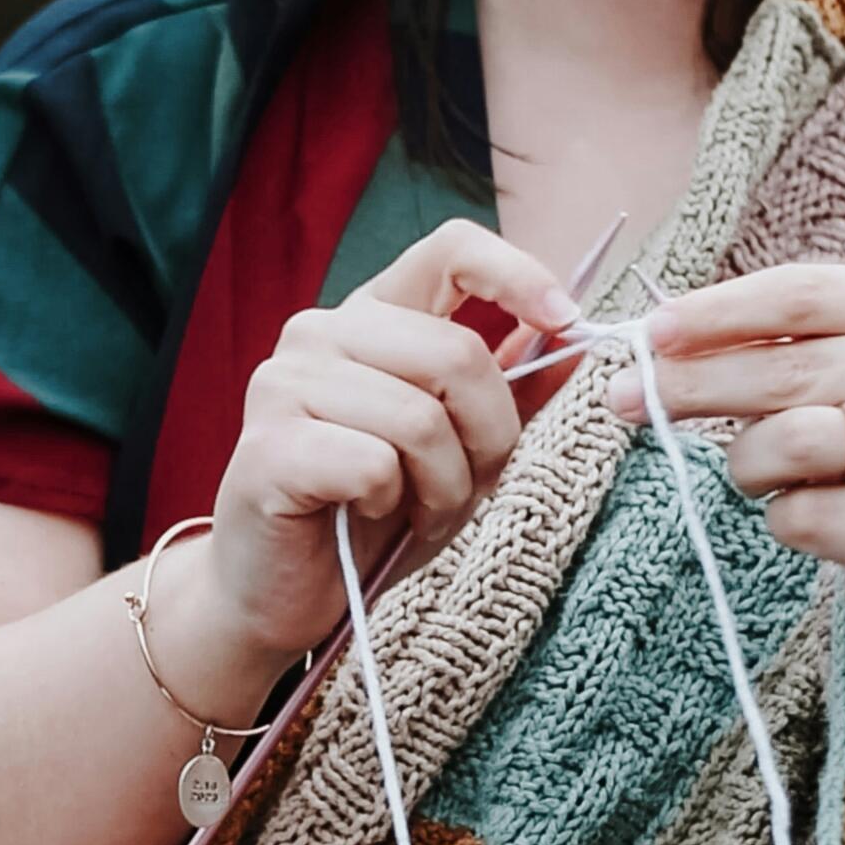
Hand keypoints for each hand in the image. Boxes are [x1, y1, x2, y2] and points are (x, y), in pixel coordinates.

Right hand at [205, 220, 576, 661]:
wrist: (281, 593)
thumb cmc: (368, 517)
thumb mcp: (460, 452)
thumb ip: (508, 394)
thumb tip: (575, 340)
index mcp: (370, 317)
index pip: (450, 250)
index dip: (518, 276)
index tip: (567, 323)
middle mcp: (320, 333)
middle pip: (456, 355)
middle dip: (488, 438)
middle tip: (463, 488)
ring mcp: (285, 384)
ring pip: (421, 419)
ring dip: (442, 486)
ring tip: (412, 511)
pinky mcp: (269, 446)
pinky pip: (375, 466)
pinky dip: (390, 505)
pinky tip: (363, 516)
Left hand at [605, 264, 844, 675]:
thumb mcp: (830, 364)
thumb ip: (759, 344)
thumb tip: (653, 343)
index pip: (800, 294)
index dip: (717, 312)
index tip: (651, 332)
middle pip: (783, 370)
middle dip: (689, 386)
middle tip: (621, 398)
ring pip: (790, 445)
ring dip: (746, 463)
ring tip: (756, 469)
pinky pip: (805, 518)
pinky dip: (781, 518)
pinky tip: (806, 511)